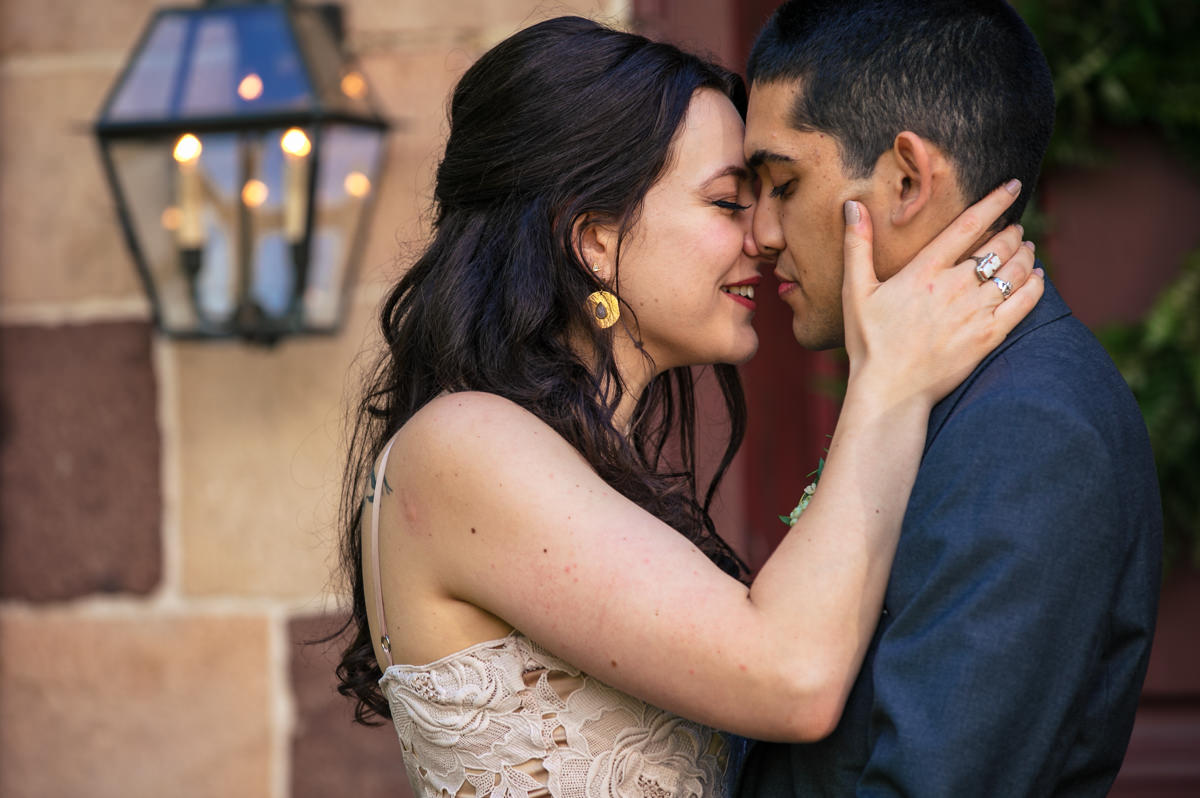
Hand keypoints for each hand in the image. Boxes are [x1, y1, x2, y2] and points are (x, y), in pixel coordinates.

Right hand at [841, 181, 1043, 406]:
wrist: (890, 391)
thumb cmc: (869, 343)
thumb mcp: (855, 292)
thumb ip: (857, 246)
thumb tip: (853, 205)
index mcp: (923, 272)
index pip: (967, 225)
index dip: (994, 202)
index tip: (1013, 186)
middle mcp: (953, 287)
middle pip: (998, 246)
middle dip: (1012, 230)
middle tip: (1015, 227)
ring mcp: (974, 313)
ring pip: (1015, 271)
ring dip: (1026, 254)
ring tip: (1026, 248)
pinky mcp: (988, 337)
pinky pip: (1024, 303)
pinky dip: (1035, 285)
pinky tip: (1036, 278)